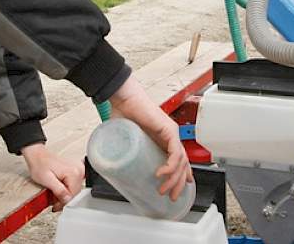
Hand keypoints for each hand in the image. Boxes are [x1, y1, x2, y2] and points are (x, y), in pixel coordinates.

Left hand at [21, 143, 84, 211]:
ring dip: (64, 195)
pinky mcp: (75, 170)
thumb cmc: (40, 165)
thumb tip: (67, 200)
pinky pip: (74, 185)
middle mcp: (78, 170)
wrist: (37, 156)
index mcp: (73, 172)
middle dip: (63, 200)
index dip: (63, 203)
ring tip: (54, 194)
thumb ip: (59, 190)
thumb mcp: (47, 180)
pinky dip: (66, 189)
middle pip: (75, 193)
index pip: (73, 195)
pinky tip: (59, 189)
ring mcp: (78, 169)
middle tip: (53, 202)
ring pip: (74, 190)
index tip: (55, 206)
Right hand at [108, 75, 192, 200]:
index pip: (178, 160)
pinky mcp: (169, 129)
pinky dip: (171, 165)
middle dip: (178, 183)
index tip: (178, 188)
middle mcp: (170, 136)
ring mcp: (171, 132)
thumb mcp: (125, 139)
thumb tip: (112, 166)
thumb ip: (123, 150)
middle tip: (170, 196)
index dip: (180, 175)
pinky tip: (163, 173)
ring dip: (173, 178)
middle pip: (182, 164)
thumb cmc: (122, 113)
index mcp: (162, 138)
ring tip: (162, 189)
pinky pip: (175, 151)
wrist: (123, 98)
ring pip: (181, 161)